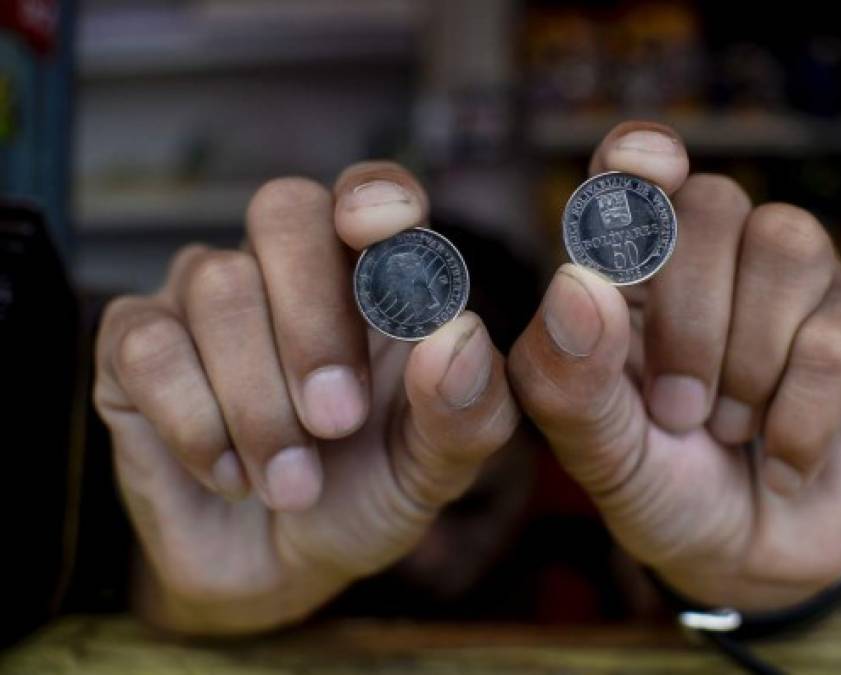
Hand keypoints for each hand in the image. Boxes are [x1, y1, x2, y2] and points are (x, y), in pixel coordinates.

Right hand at [94, 163, 518, 633]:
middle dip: (314, 321)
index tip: (380, 229)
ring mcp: (207, 300)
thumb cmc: (369, 491)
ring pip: (218, 285)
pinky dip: (196, 421)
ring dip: (260, 402)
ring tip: (294, 485)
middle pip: (284, 212)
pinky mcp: (136, 346)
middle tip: (337, 421)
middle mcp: (288, 268)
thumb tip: (459, 338)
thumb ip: (467, 411)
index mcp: (375, 277)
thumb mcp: (435, 470)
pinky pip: (148, 345)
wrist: (283, 567)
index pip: (374, 193)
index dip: (376, 193)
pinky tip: (229, 475)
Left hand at [508, 122, 840, 610]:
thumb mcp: (595, 449)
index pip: (633, 174)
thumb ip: (568, 378)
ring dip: (748, 363)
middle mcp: (714, 254)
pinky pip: (838, 332)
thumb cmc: (657, 481)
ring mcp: (795, 279)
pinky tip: (783, 460)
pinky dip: (799, 416)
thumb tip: (577, 286)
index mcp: (632, 268)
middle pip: (711, 204)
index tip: (643, 169)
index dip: (637, 156)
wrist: (741, 553)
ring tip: (730, 429)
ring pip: (784, 244)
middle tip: (678, 412)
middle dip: (689, 321)